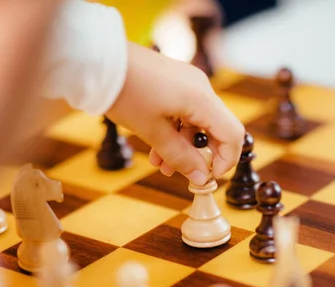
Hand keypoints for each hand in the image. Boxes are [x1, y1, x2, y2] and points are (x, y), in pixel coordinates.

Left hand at [105, 42, 243, 185]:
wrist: (100, 60)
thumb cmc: (125, 93)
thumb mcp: (153, 133)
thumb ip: (181, 158)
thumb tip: (202, 178)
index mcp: (202, 99)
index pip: (233, 135)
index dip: (226, 161)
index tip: (209, 177)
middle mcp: (201, 88)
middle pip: (216, 130)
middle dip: (200, 156)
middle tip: (180, 174)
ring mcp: (188, 83)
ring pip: (197, 123)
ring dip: (183, 147)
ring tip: (160, 164)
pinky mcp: (175, 82)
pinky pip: (185, 112)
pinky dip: (175, 131)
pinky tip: (156, 147)